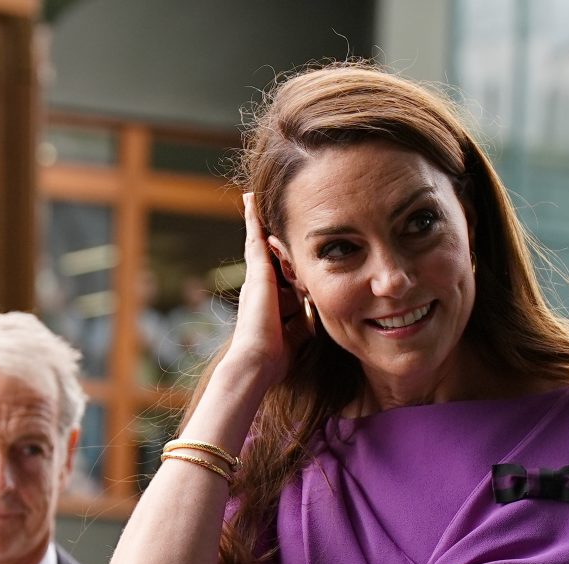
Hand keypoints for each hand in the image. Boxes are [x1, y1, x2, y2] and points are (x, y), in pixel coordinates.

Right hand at [220, 193, 301, 392]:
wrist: (256, 361)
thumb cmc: (274, 357)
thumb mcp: (297, 333)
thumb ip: (304, 320)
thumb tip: (316, 312)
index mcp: (268, 301)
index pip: (274, 272)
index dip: (276, 257)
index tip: (277, 244)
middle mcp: (257, 286)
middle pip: (263, 253)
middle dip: (262, 232)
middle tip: (257, 207)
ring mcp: (255, 278)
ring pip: (258, 242)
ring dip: (256, 220)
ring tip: (252, 197)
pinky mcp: (257, 273)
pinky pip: (255, 239)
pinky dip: (253, 220)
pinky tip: (252, 201)